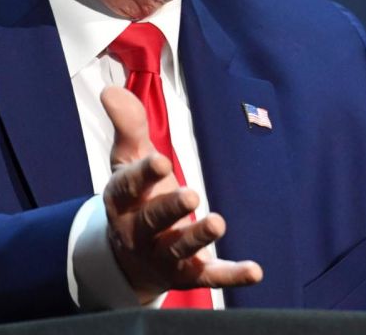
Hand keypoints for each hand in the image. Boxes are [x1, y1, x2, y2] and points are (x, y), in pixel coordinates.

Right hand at [99, 86, 262, 302]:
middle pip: (152, 220)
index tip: (160, 159)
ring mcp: (163, 255)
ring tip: (218, 223)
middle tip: (190, 194)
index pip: (127, 187)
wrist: (131, 258)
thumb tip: (111, 89)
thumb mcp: (128, 160)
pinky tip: (255, 271)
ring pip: (179, 249)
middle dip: (170, 208)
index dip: (143, 174)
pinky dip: (232, 274)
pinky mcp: (188, 274)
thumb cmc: (136, 198)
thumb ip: (128, 126)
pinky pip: (209, 276)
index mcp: (122, 201)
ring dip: (197, 237)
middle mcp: (139, 232)